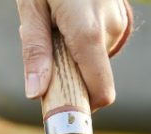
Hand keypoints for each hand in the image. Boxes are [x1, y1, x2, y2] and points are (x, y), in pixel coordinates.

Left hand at [16, 0, 131, 109]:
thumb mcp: (32, 8)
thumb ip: (35, 52)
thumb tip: (35, 94)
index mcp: (88, 32)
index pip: (100, 91)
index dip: (82, 106)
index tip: (60, 107)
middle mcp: (109, 30)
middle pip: (92, 80)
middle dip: (68, 76)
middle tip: (48, 47)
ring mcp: (117, 24)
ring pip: (93, 64)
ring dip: (72, 57)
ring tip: (57, 25)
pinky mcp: (119, 18)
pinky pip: (98, 48)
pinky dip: (80, 44)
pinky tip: (69, 19)